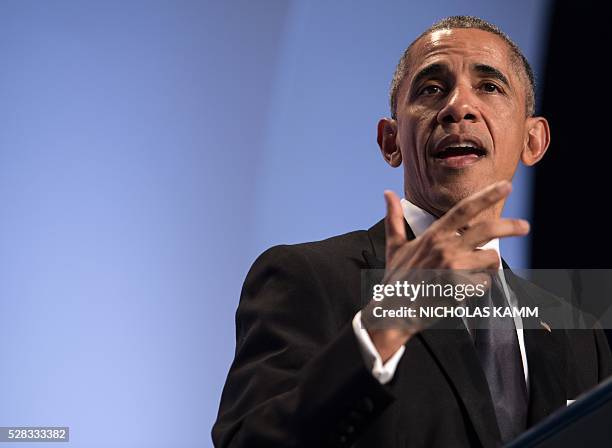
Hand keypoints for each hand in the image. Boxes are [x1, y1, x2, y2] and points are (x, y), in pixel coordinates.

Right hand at [362, 180, 529, 360]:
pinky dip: (478, 287)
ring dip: (487, 267)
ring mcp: (453, 268)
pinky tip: (462, 290)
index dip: (487, 196)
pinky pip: (484, 284)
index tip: (506, 186)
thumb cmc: (396, 279)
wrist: (394, 311)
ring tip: (471, 273)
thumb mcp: (394, 246)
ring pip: (490, 259)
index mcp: (433, 235)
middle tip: (525, 226)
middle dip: (511, 226)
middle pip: (487, 230)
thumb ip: (394, 218)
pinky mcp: (459, 287)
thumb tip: (388, 193)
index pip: (464, 210)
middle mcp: (445, 248)